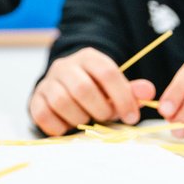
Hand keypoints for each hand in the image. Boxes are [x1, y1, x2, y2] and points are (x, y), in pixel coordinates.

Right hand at [29, 47, 155, 134]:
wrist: (64, 85)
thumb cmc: (95, 89)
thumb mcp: (115, 86)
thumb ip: (131, 91)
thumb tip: (148, 92)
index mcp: (88, 57)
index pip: (107, 73)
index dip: (122, 97)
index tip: (132, 116)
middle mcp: (64, 66)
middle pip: (83, 88)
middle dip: (100, 110)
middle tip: (107, 118)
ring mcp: (47, 82)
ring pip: (62, 101)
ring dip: (80, 118)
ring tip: (87, 120)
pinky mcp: (35, 99)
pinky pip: (44, 115)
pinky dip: (60, 126)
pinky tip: (70, 125)